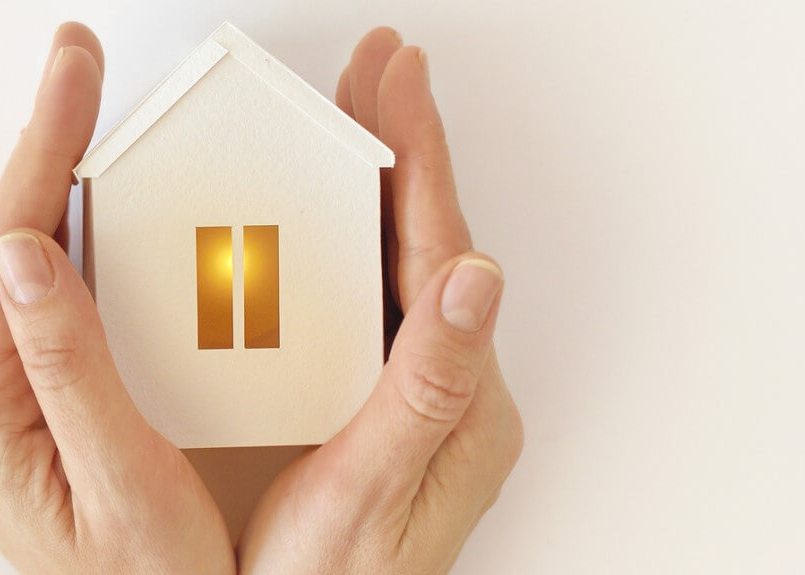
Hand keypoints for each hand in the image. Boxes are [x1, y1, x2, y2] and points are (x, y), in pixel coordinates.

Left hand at [0, 24, 234, 573]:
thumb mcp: (118, 484)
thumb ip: (67, 367)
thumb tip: (22, 250)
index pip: (8, 247)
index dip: (44, 150)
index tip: (75, 72)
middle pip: (13, 235)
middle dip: (49, 141)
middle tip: (79, 58)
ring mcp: (7, 389)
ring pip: (32, 256)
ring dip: (61, 177)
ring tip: (92, 100)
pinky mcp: (39, 392)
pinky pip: (57, 290)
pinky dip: (83, 229)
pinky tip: (107, 192)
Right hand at [234, 29, 523, 573]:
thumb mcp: (374, 489)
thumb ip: (427, 385)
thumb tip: (479, 277)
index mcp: (460, 402)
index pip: (438, 254)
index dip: (416, 159)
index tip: (397, 80)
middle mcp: (448, 389)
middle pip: (426, 241)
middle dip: (402, 147)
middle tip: (379, 66)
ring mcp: (415, 395)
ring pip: (399, 263)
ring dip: (378, 182)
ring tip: (356, 111)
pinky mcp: (378, 406)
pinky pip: (371, 300)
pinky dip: (350, 238)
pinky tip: (324, 214)